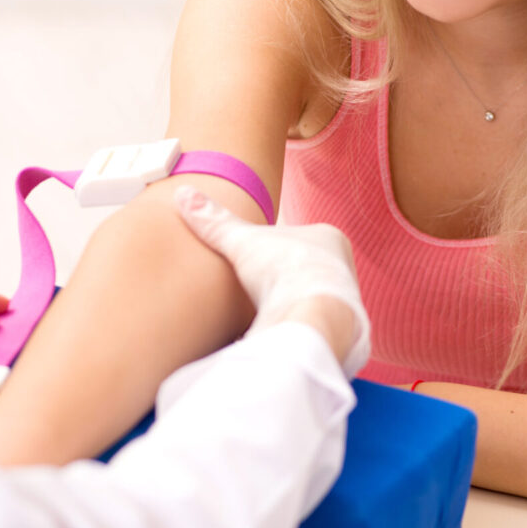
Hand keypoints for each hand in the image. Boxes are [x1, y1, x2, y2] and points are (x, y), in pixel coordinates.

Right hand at [174, 186, 369, 376]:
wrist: (313, 320)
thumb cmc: (285, 271)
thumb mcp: (241, 240)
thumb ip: (214, 221)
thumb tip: (182, 194)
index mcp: (328, 238)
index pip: (293, 238)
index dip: (269, 246)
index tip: (250, 256)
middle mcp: (343, 268)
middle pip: (301, 269)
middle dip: (278, 279)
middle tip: (253, 287)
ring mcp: (344, 302)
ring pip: (306, 299)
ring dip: (284, 305)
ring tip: (259, 312)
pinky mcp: (338, 333)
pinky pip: (309, 325)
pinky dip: (290, 327)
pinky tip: (271, 332)